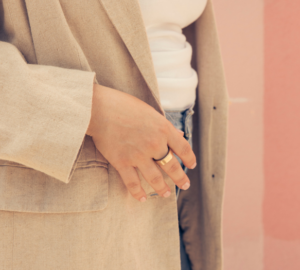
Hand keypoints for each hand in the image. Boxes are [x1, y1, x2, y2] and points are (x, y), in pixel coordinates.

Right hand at [86, 84, 196, 201]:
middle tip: (185, 185)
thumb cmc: (125, 106)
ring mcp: (138, 155)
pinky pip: (133, 182)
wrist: (100, 109)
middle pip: (172, 166)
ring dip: (163, 188)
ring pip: (155, 178)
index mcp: (163, 129)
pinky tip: (143, 198)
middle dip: (181, 178)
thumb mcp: (150, 112)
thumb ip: (165, 125)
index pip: (183, 148)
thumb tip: (180, 134)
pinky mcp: (122, 162)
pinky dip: (138, 192)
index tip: (192, 166)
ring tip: (167, 194)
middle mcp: (154, 144)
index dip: (190, 159)